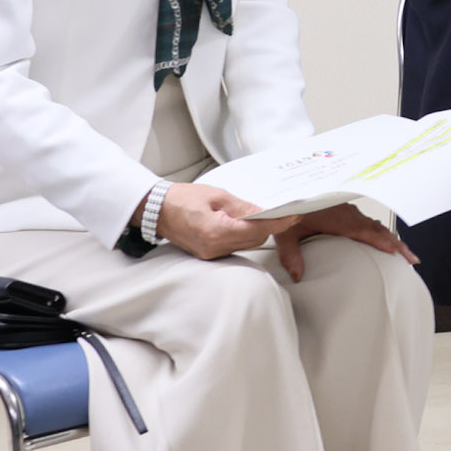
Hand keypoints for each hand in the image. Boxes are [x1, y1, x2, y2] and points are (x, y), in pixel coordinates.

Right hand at [151, 182, 296, 261]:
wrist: (156, 210)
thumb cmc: (183, 198)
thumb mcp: (217, 195)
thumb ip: (243, 206)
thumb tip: (266, 212)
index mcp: (216, 231)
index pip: (257, 230)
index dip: (278, 223)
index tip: (293, 216)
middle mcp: (214, 248)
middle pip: (255, 240)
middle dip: (269, 226)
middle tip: (280, 211)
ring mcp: (211, 254)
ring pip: (246, 245)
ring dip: (256, 231)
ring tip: (261, 214)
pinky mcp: (208, 254)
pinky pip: (235, 247)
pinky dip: (243, 235)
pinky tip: (244, 223)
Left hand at [272, 203, 417, 283]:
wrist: (287, 190)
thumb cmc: (287, 209)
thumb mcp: (285, 233)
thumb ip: (291, 255)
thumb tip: (298, 276)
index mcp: (336, 219)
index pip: (364, 231)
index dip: (381, 241)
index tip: (396, 251)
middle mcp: (347, 214)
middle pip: (378, 229)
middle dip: (397, 244)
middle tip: (411, 259)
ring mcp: (349, 211)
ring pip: (375, 225)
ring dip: (391, 238)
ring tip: (403, 253)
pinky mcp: (347, 211)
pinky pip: (369, 222)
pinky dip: (381, 232)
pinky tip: (383, 238)